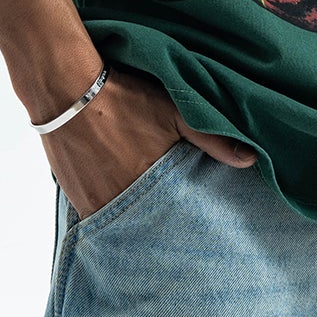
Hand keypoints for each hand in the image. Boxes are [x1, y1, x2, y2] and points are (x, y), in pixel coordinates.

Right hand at [40, 63, 256, 219]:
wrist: (65, 86)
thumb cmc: (123, 96)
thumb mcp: (174, 112)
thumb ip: (212, 138)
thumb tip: (251, 161)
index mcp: (147, 187)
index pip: (176, 221)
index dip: (187, 222)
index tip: (200, 230)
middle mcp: (118, 204)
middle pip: (147, 225)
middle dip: (162, 223)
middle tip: (174, 224)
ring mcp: (93, 204)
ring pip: (123, 222)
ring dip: (135, 216)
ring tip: (148, 208)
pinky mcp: (75, 198)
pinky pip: (98, 216)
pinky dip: (111, 210)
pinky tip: (119, 197)